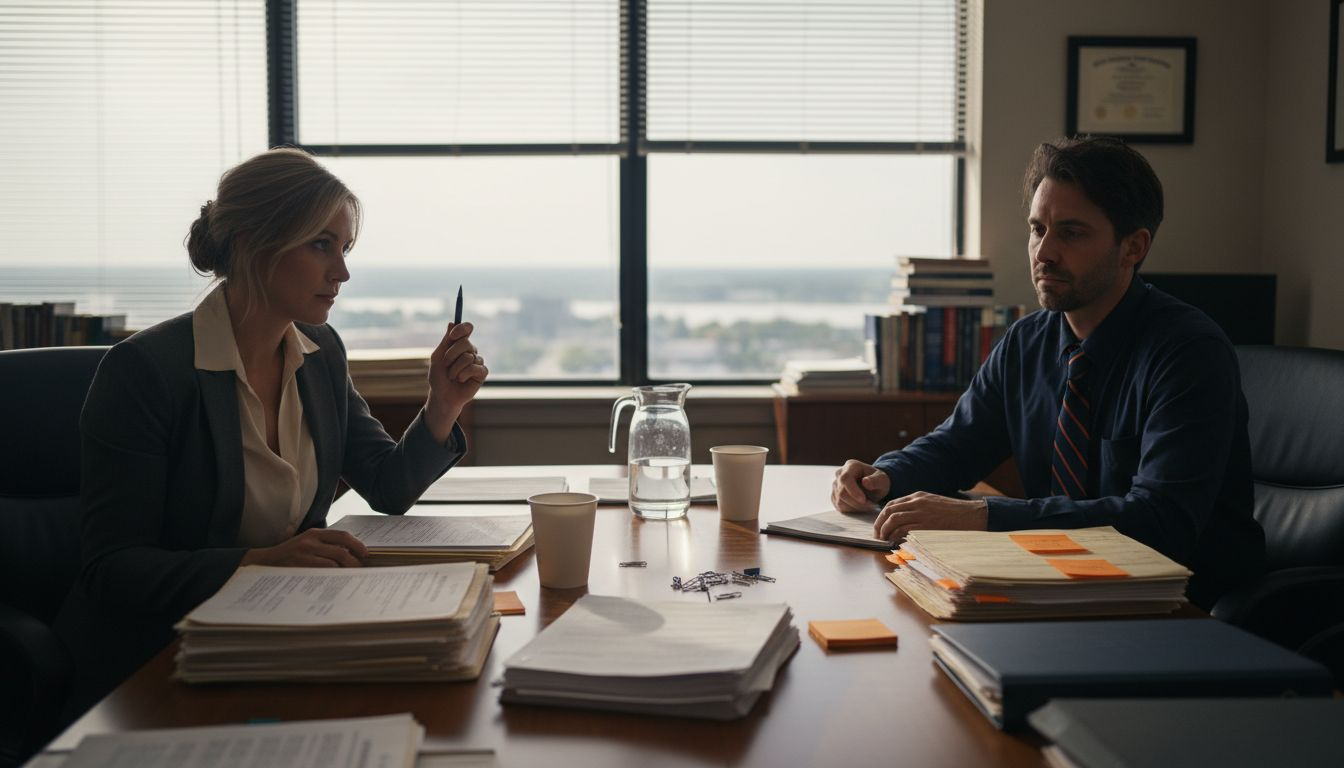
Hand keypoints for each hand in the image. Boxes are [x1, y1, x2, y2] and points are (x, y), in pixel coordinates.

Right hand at [240, 528, 368, 566]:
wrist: (263, 563)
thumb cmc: (289, 556)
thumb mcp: (306, 544)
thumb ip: (324, 546)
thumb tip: (350, 555)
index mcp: (315, 533)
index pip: (342, 535)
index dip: (357, 544)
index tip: (365, 553)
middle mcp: (311, 540)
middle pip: (342, 549)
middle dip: (355, 560)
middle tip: (361, 569)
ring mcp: (305, 553)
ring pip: (334, 561)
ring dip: (346, 570)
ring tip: (351, 576)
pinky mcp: (300, 565)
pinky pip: (323, 571)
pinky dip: (333, 575)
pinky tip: (338, 580)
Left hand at [424, 321, 488, 441]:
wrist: (442, 396)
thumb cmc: (439, 377)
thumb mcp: (437, 357)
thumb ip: (445, 341)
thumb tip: (451, 323)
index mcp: (459, 344)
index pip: (467, 328)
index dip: (461, 329)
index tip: (452, 336)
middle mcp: (470, 350)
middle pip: (466, 343)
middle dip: (451, 354)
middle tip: (445, 364)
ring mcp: (477, 361)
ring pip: (468, 357)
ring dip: (455, 369)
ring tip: (452, 376)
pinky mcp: (482, 373)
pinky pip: (475, 368)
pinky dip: (464, 375)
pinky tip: (461, 380)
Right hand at [832, 460, 890, 512]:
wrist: (872, 485)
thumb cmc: (877, 481)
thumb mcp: (882, 479)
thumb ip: (876, 480)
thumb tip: (865, 482)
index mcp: (851, 466)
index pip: (845, 478)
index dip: (853, 491)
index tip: (864, 500)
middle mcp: (840, 474)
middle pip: (841, 492)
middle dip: (857, 502)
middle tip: (871, 505)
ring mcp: (835, 485)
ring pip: (840, 501)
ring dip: (855, 507)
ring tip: (868, 504)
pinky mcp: (834, 495)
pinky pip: (840, 506)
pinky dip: (851, 509)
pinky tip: (860, 506)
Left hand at [873, 492, 987, 542]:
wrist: (973, 515)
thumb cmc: (955, 512)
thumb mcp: (934, 503)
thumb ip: (918, 507)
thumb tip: (903, 520)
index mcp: (918, 496)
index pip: (892, 504)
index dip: (882, 516)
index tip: (879, 526)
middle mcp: (917, 502)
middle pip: (889, 511)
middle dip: (879, 524)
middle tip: (877, 535)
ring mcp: (922, 513)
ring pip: (894, 520)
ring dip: (885, 531)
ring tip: (884, 540)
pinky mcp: (927, 525)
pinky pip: (905, 530)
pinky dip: (896, 536)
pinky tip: (895, 543)